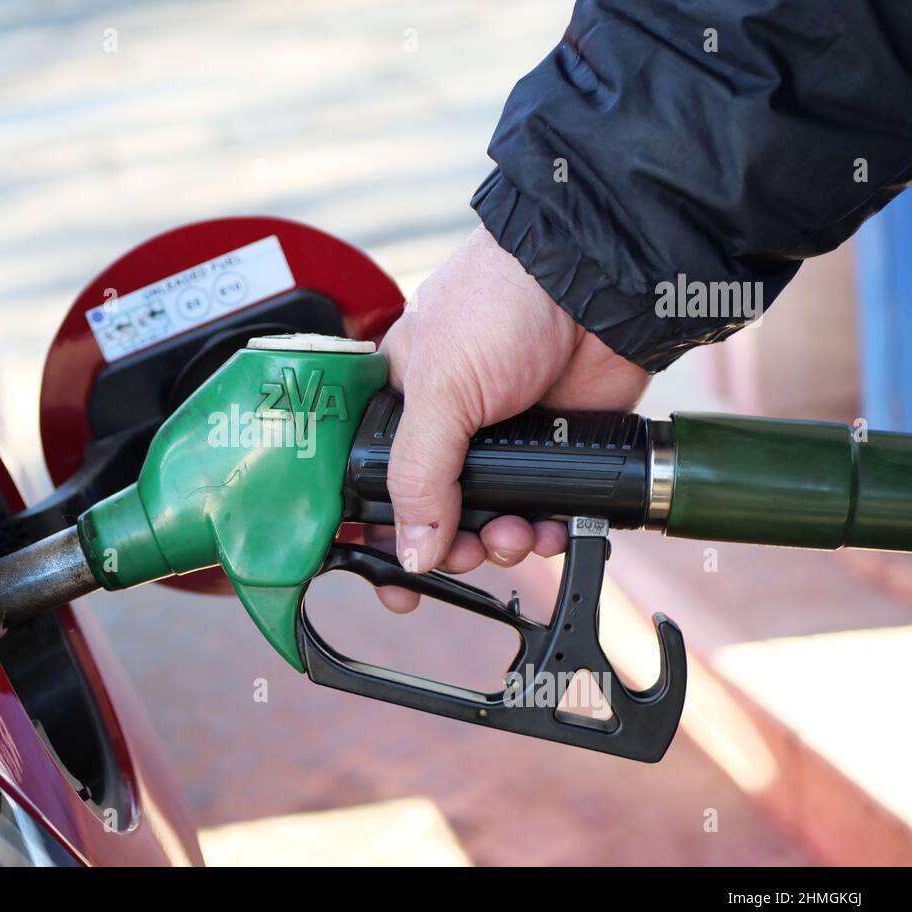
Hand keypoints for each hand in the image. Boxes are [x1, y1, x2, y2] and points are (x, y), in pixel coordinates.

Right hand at [374, 224, 649, 611]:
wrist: (595, 287)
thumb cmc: (502, 303)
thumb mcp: (440, 390)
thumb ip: (418, 475)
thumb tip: (411, 553)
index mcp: (399, 402)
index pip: (367, 478)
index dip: (372, 530)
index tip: (384, 574)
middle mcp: (445, 427)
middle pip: (431, 513)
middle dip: (448, 544)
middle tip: (462, 554)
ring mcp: (499, 441)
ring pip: (487, 521)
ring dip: (500, 542)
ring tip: (515, 535)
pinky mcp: (551, 452)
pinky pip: (541, 512)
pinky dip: (546, 530)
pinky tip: (552, 528)